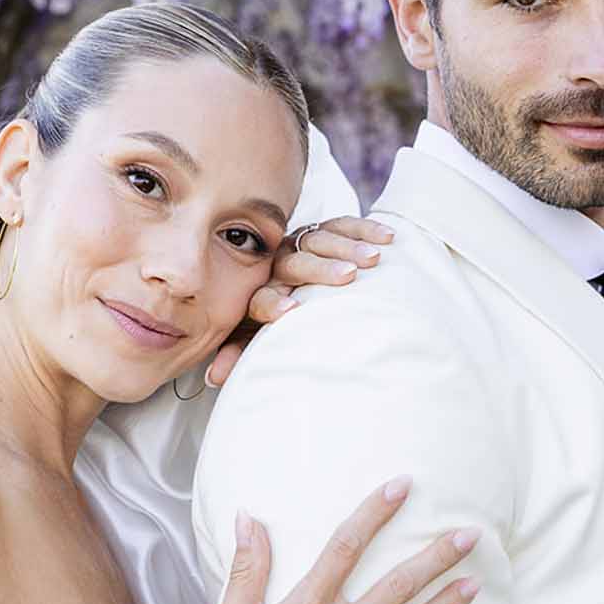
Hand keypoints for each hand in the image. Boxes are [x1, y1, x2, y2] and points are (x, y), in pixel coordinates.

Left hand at [204, 216, 392, 390]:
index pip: (262, 294)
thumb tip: (213, 379)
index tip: (291, 311)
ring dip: (348, 246)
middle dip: (320, 269)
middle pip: (296, 262)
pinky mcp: (324, 229)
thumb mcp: (251, 331)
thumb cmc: (269, 314)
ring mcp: (303, 241)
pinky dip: (366, 228)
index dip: (274, 302)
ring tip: (374, 258)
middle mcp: (280, 261)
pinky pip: (344, 224)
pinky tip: (389, 237)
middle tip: (348, 275)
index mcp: (259, 287)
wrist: (281, 275)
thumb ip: (236, 351)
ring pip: (322, 238)